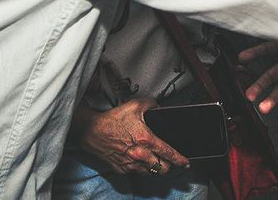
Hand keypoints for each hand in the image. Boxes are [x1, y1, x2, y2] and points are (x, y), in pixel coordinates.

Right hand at [73, 98, 189, 175]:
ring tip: (157, 162)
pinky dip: (142, 169)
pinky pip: (137, 173)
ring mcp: (130, 164)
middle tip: (170, 161)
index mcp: (145, 139)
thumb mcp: (134, 105)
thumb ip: (151, 104)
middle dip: (169, 166)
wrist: (92, 131)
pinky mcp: (122, 169)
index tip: (186, 163)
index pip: (167, 153)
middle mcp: (139, 154)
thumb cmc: (112, 119)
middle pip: (162, 168)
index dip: (179, 159)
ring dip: (156, 169)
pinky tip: (142, 162)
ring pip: (151, 173)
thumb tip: (158, 106)